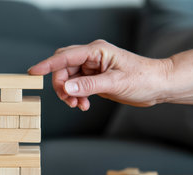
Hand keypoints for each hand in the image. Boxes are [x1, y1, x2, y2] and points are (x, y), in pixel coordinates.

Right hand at [28, 40, 170, 109]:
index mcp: (96, 51)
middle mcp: (92, 57)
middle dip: (60, 84)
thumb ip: (88, 85)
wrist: (159, 86)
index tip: (33, 72)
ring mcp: (93, 68)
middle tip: (67, 99)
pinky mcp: (95, 78)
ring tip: (77, 105)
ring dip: (68, 93)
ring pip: (68, 78)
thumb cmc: (143, 79)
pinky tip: (83, 105)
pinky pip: (77, 86)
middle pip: (63, 67)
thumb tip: (65, 87)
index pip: (65, 56)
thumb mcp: (115, 83)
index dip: (48, 65)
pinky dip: (76, 96)